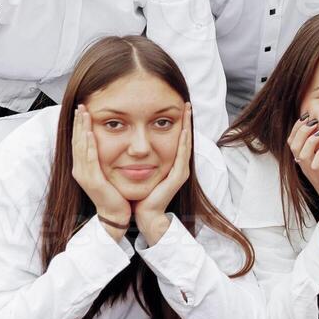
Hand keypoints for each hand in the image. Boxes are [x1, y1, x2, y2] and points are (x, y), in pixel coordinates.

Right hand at [72, 105, 132, 234]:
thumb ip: (103, 158)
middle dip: (79, 122)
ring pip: (81, 147)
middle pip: (77, 140)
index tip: (82, 109)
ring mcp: (83, 175)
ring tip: (84, 113)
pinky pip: (89, 159)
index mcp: (82, 167)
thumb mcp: (107, 171)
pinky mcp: (92, 180)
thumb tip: (105, 142)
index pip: (79, 141)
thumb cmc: (114, 193)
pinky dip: (89, 145)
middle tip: (81, 105)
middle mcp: (79, 169)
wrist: (115, 214)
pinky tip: (90, 133)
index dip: (79, 125)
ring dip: (82, 129)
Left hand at [134, 103, 192, 244]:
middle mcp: (178, 165)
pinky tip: (184, 131)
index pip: (177, 138)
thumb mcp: (140, 172)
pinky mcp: (178, 176)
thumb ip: (141, 160)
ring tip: (188, 111)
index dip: (178, 122)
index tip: (177, 107)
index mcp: (171, 163)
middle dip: (186, 120)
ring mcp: (180, 170)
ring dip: (187, 126)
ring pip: (186, 143)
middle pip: (185, 137)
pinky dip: (184, 142)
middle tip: (186, 103)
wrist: (146, 214)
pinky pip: (182, 155)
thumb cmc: (141, 195)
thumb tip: (130, 147)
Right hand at [288, 112, 318, 215]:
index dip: (297, 126)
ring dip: (310, 139)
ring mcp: (310, 172)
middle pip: (293, 144)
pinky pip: (315, 164)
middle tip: (313, 119)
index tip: (307, 115)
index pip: (292, 140)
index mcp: (303, 159)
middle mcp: (303, 165)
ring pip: (301, 153)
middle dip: (301, 129)